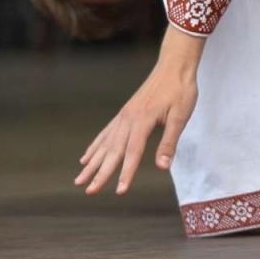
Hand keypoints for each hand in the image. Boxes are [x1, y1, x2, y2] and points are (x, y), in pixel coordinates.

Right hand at [75, 30, 202, 195]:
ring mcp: (123, 116)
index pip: (133, 153)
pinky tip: (86, 158)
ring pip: (104, 144)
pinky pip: (105, 133)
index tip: (119, 191)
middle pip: (113, 151)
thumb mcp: (180, 116)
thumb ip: (169, 142)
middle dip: (101, 174)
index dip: (126, 173)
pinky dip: (94, 147)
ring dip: (92, 164)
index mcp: (143, 121)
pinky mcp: (123, 114)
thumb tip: (163, 167)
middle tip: (89, 192)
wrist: (174, 66)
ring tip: (79, 180)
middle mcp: (128, 120)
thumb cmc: (180, 91)